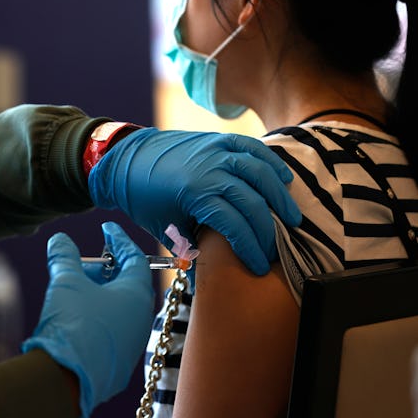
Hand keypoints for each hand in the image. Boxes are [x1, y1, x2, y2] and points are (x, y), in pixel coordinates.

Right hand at [22, 222, 153, 417]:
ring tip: (76, 287)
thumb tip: (59, 239)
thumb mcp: (66, 283)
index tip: (107, 229)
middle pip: (128, 284)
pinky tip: (78, 315)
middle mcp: (140, 320)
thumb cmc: (72, 326)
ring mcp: (131, 344)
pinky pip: (112, 330)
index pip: (135, 259)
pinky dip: (98, 316)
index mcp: (136, 296)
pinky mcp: (118, 363)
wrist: (64, 380)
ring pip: (120, 308)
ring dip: (101, 293)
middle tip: (84, 261)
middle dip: (106, 269)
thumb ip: (64, 257)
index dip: (119, 240)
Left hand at [88, 128, 301, 274]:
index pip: (236, 226)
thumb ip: (191, 250)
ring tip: (291, 219)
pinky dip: (271, 163)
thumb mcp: (164, 228)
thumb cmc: (144, 198)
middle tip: (276, 249)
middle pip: (253, 203)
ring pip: (261, 173)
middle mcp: (210, 170)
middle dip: (269, 230)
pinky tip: (284, 179)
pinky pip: (253, 148)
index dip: (251, 249)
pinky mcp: (217, 138)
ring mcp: (216, 150)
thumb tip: (209, 279)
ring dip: (280, 197)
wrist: (125, 160)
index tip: (260, 266)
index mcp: (195, 194)